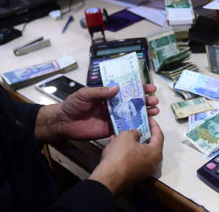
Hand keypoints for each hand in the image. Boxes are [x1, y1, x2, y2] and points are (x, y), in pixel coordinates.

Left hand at [34, 84, 158, 142]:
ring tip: (155, 111)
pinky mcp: (110, 129)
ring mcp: (113, 117)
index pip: (126, 89)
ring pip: (132, 114)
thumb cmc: (73, 105)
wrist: (63, 123)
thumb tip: (117, 88)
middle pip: (133, 102)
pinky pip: (125, 127)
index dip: (139, 88)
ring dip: (144, 112)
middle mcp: (113, 105)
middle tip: (154, 100)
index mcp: (108, 94)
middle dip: (145, 101)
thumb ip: (100, 92)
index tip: (150, 87)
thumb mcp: (85, 94)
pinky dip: (135, 126)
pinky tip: (145, 124)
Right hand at [89, 116, 163, 194]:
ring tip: (124, 134)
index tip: (150, 118)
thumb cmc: (121, 155)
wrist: (108, 177)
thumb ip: (135, 132)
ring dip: (133, 143)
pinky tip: (115, 145)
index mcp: (155, 153)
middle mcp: (153, 164)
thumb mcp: (127, 136)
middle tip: (139, 127)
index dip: (154, 125)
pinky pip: (132, 160)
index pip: (159, 136)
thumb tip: (137, 134)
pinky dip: (127, 152)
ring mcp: (143, 171)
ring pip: (139, 153)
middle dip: (144, 135)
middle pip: (151, 146)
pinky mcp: (133, 176)